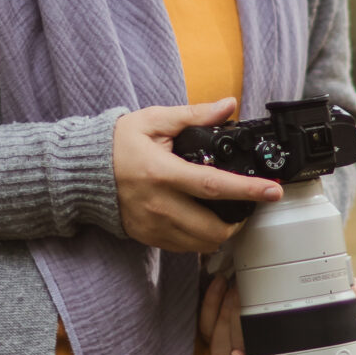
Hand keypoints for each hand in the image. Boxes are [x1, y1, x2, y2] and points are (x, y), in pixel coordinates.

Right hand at [112, 98, 279, 255]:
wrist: (83, 172)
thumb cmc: (118, 143)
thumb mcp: (155, 120)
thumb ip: (194, 114)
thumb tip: (227, 106)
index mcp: (162, 173)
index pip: (214, 186)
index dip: (248, 190)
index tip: (272, 191)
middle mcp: (159, 204)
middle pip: (212, 228)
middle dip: (240, 223)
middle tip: (250, 207)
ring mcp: (153, 225)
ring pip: (201, 245)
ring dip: (221, 234)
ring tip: (228, 215)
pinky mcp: (148, 237)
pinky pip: (184, 248)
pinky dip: (200, 239)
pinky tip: (203, 221)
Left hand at [200, 269, 355, 354]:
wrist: (275, 262)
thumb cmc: (306, 288)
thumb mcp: (327, 289)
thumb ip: (346, 294)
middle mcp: (249, 353)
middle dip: (232, 326)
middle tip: (244, 296)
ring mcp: (227, 337)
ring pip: (214, 342)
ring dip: (220, 316)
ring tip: (235, 289)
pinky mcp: (211, 319)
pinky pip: (202, 321)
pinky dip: (208, 302)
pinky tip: (221, 284)